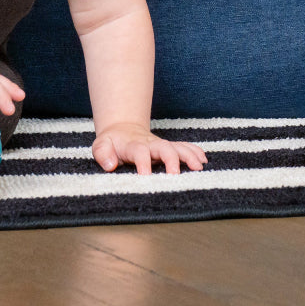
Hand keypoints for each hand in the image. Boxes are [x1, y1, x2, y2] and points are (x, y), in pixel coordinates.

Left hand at [91, 122, 207, 175]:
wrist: (122, 129)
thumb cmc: (111, 143)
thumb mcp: (101, 146)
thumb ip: (103, 154)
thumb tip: (111, 164)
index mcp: (133, 145)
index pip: (139, 152)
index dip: (143, 162)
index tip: (145, 176)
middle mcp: (150, 144)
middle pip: (164, 148)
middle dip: (171, 160)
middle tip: (175, 175)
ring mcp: (161, 145)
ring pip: (177, 147)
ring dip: (189, 155)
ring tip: (199, 167)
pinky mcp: (169, 147)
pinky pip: (184, 147)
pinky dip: (195, 152)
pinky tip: (203, 160)